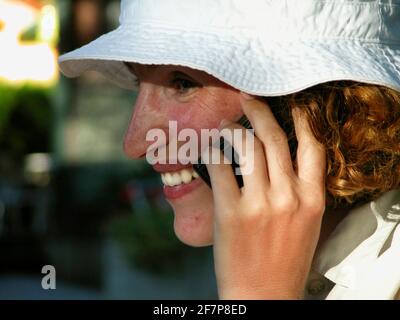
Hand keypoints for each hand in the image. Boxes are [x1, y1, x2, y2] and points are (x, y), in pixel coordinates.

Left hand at [205, 93, 325, 298]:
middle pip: (273, 137)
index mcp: (312, 199)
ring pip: (245, 147)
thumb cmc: (286, 257)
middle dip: (258, 110)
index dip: (301, 119)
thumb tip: (281, 154)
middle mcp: (288, 196)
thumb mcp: (307, 221)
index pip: (312, 146)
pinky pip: (220, 168)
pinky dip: (214, 152)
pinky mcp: (230, 212)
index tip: (290, 103)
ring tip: (226, 125)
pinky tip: (210, 148)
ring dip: (232, 129)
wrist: (264, 294)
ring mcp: (259, 203)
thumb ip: (300, 188)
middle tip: (247, 97)